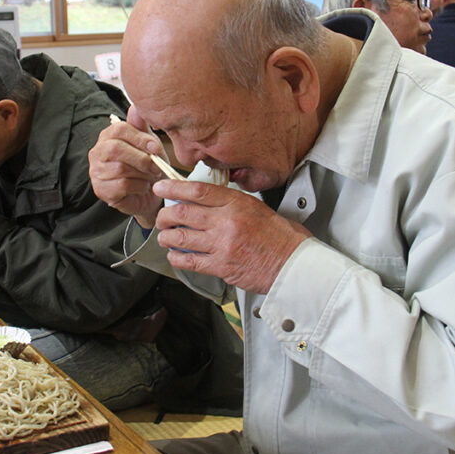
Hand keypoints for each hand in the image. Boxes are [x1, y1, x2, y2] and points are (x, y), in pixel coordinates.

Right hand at [88, 106, 169, 228]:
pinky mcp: (101, 190)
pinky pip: (122, 185)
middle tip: (157, 166)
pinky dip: (139, 186)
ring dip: (142, 174)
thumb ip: (142, 127)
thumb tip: (135, 107)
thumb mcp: (148, 144)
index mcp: (108, 136)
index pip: (119, 129)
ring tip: (151, 176)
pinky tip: (143, 187)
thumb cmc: (146, 166)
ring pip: (120, 168)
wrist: (148, 195)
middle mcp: (97, 152)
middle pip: (116, 149)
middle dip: (142, 158)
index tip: (156, 148)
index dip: (140, 138)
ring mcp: (96, 172)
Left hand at [151, 179, 312, 294]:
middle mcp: (227, 222)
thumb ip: (233, 204)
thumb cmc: (281, 238)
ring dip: (167, 237)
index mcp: (237, 203)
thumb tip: (208, 201)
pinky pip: (189, 261)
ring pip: (181, 237)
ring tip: (165, 237)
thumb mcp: (258, 209)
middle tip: (162, 217)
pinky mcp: (221, 266)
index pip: (198, 191)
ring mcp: (222, 245)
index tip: (161, 187)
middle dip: (165, 215)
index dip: (174, 188)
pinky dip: (176, 257)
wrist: (294, 265)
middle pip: (183, 213)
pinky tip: (175, 255)